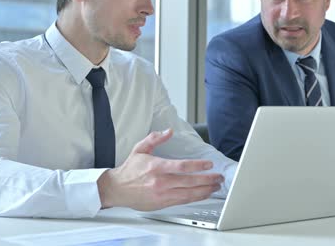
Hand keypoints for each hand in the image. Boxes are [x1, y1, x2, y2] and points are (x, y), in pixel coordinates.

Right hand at [97, 129, 223, 210]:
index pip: (182, 166)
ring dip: (205, 190)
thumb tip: (168, 131)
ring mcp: (162, 194)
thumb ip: (155, 139)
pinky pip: (183, 201)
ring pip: (188, 194)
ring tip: (215, 187)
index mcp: (156, 167)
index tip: (209, 164)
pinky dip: (195, 198)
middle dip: (207, 180)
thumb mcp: (140, 149)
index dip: (198, 166)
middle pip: (189, 182)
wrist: (116, 189)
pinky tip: (203, 194)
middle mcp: (160, 182)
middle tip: (218, 177)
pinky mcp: (162, 204)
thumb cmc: (129, 170)